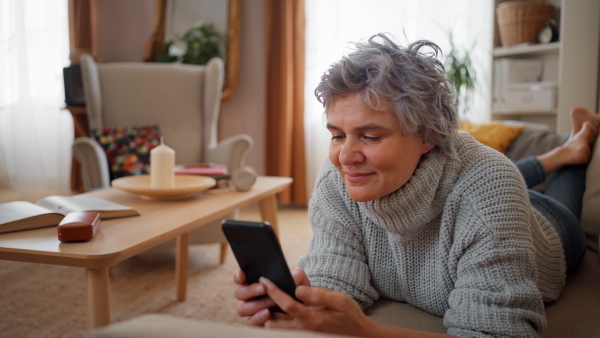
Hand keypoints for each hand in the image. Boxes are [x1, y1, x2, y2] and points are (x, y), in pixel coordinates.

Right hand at [233, 268, 310, 325]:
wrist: (304, 308)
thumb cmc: (297, 290)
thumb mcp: (299, 280)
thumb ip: (296, 274)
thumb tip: (291, 277)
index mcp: (255, 282)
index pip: (240, 278)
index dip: (239, 276)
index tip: (244, 274)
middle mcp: (250, 296)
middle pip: (239, 293)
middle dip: (250, 290)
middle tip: (264, 288)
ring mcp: (252, 310)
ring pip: (242, 309)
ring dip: (256, 304)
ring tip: (271, 301)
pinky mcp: (257, 323)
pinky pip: (250, 323)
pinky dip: (257, 317)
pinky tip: (268, 313)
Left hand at [259, 276, 374, 336]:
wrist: (356, 334)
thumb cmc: (348, 315)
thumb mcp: (339, 300)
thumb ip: (318, 295)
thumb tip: (298, 289)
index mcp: (313, 319)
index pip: (288, 305)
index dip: (275, 292)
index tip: (265, 280)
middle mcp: (304, 329)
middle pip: (274, 319)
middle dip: (261, 305)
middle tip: (253, 290)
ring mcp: (301, 333)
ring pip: (275, 326)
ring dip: (263, 314)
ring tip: (256, 297)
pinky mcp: (300, 333)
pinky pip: (281, 328)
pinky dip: (272, 319)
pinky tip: (267, 307)